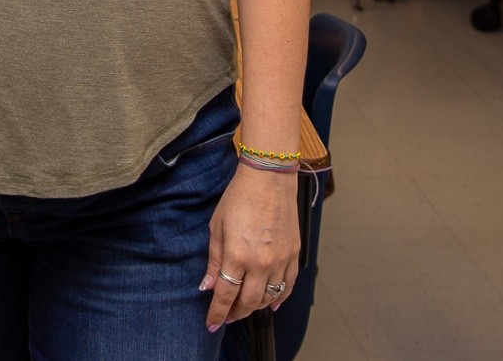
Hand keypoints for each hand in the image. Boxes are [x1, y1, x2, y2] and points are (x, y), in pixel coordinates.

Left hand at [201, 164, 299, 329]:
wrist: (268, 179)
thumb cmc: (239, 198)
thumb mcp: (216, 228)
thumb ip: (214, 261)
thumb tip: (208, 287)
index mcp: (237, 255)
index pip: (226, 296)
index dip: (218, 313)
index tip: (212, 323)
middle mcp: (261, 263)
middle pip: (248, 302)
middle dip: (235, 314)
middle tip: (226, 316)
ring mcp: (281, 261)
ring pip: (269, 298)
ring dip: (254, 307)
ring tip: (243, 307)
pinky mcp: (294, 255)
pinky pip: (288, 287)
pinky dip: (279, 298)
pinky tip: (271, 303)